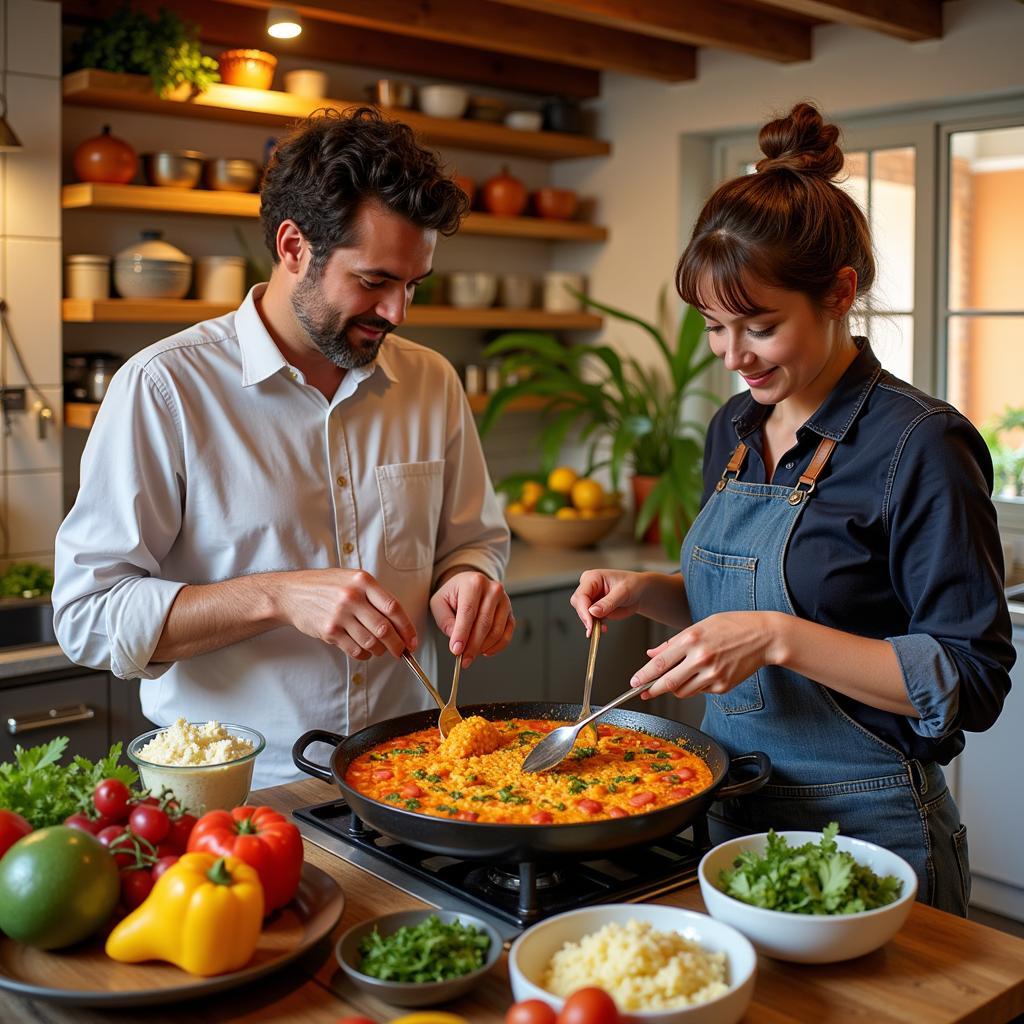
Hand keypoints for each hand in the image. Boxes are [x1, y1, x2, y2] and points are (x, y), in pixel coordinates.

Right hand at [272, 569, 415, 659]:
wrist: (292, 593)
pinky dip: (364, 655)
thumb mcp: (352, 579)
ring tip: (380, 650)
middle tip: (401, 652)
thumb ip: (375, 595)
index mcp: (363, 581)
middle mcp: (352, 597)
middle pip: (384, 629)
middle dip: (397, 645)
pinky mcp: (329, 631)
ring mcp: (339, 615)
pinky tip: (365, 651)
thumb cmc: (326, 586)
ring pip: (371, 642)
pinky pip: (355, 650)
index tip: (412, 640)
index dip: (407, 628)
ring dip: (380, 651)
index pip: (393, 607)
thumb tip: (400, 622)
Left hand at [430, 571, 513, 666]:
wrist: (469, 585)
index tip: (456, 650)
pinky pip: (506, 634)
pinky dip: (496, 647)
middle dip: (472, 645)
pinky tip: (484, 651)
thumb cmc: (454, 594)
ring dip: (483, 647)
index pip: (468, 612)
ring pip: (496, 631)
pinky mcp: (510, 613)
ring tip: (471, 654)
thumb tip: (457, 640)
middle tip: (463, 659)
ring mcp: (505, 601)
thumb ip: (445, 621)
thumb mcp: (439, 602)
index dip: (462, 633)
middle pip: (484, 623)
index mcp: (474, 583)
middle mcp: (493, 589)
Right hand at [569, 569, 648, 633]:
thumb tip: (593, 611)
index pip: (581, 595)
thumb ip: (608, 602)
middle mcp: (589, 588)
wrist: (640, 592)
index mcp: (592, 578)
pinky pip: (591, 620)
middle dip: (586, 617)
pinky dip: (595, 626)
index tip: (590, 623)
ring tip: (602, 629)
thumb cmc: (633, 585)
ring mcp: (591, 599)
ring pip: (583, 614)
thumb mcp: (623, 592)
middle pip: (579, 605)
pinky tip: (603, 628)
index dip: (584, 610)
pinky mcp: (595, 609)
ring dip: (591, 623)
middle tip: (594, 629)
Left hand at [629, 611, 779, 698]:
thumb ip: (673, 643)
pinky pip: (700, 691)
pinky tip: (703, 673)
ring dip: (674, 688)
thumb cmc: (732, 626)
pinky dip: (695, 686)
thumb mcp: (699, 626)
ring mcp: (713, 675)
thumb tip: (651, 654)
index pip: (659, 664)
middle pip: (667, 683)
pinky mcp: (723, 686)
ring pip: (682, 691)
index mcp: (691, 640)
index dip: (643, 676)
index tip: (634, 682)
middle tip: (643, 692)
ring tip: (678, 677)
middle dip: (651, 690)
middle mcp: (700, 659)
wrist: (764, 636)